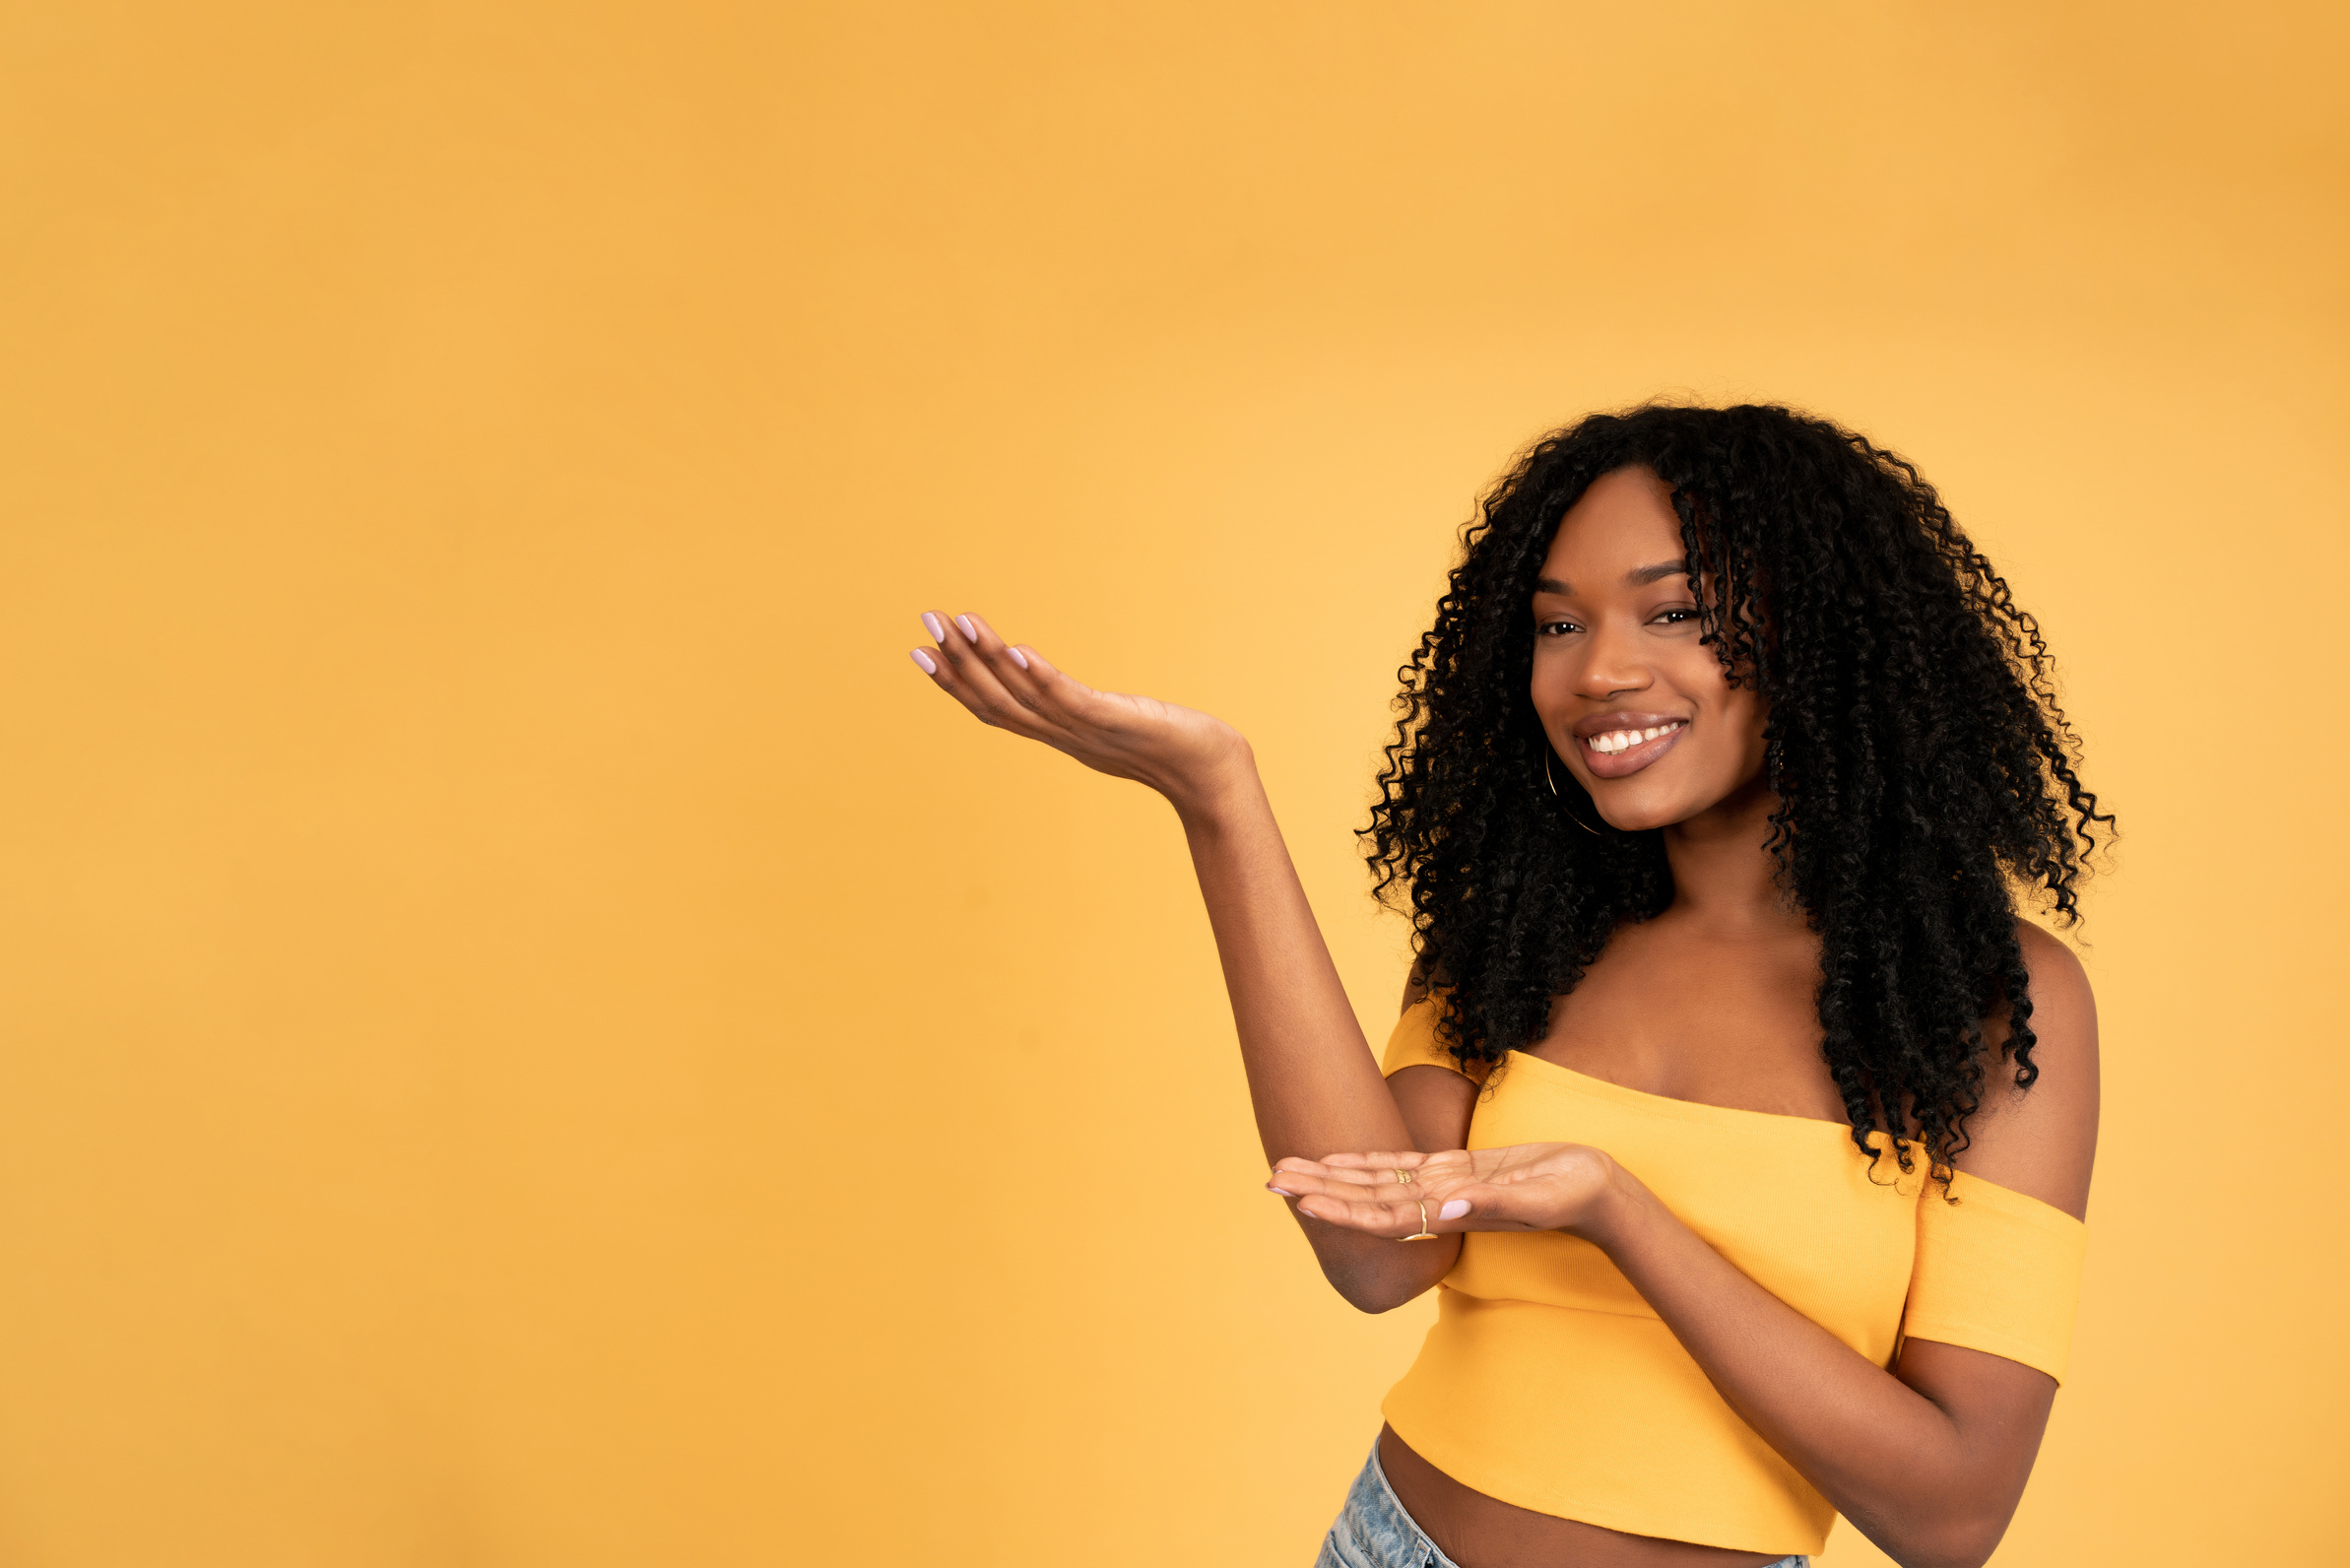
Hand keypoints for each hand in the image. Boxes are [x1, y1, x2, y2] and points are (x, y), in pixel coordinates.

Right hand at [909, 610, 1249, 809]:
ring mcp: (1086, 732)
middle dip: (957, 663)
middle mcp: (1063, 736)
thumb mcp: (1110, 722)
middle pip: (997, 701)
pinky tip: (1017, 651)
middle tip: (925, 622)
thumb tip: (1035, 671)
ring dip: (988, 660)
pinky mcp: (1115, 722)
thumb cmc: (1169, 746)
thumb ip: (1074, 705)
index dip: (955, 683)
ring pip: (1024, 696)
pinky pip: (1070, 699)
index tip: (920, 651)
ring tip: (960, 623)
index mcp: (1058, 734)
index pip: (993, 708)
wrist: (1212, 775)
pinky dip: (1040, 677)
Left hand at [1267, 1143, 1624, 1238]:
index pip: (1384, 1215)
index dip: (1343, 1208)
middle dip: (1318, 1189)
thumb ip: (1496, 1204)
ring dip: (1330, 1176)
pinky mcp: (1455, 1170)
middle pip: (1366, 1198)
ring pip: (1376, 1182)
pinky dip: (1365, 1163)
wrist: (1598, 1192)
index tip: (1303, 1202)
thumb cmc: (1575, 1195)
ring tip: (1287, 1169)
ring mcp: (1444, 1187)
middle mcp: (1438, 1204)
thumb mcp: (1540, 1197)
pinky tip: (1337, 1159)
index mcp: (1452, 1214)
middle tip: (1269, 1180)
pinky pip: (1400, 1167)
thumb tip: (1450, 1208)